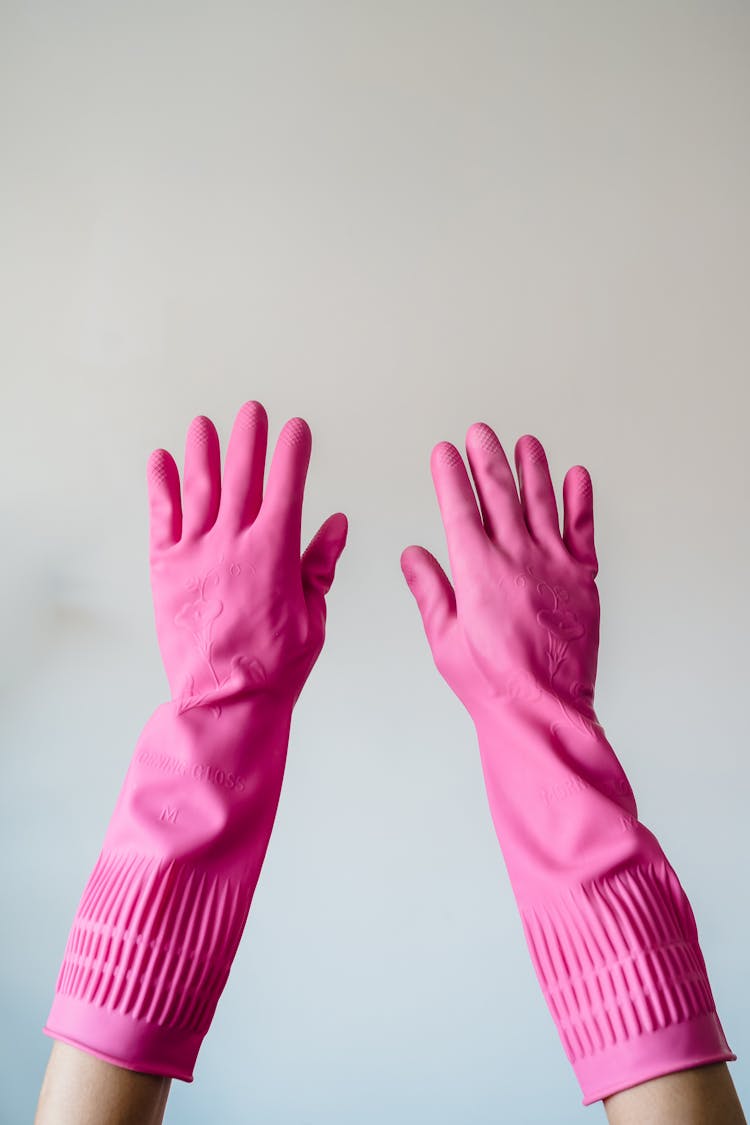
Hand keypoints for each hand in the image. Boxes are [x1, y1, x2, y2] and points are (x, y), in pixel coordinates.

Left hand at [147, 401, 347, 710]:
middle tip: (251, 411)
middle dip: (248, 439)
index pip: (287, 487)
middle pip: (241, 476)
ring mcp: (196, 552)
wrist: (225, 700)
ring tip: (205, 424)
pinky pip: (162, 518)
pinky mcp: (166, 569)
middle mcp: (233, 542)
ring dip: (203, 452)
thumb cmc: (274, 666)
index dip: (292, 453)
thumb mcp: (314, 616)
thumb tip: (336, 524)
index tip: (296, 429)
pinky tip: (161, 462)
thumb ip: (321, 565)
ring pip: (199, 488)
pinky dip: (161, 488)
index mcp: (275, 552)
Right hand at [401, 425, 599, 726]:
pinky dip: (580, 501)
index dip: (449, 475)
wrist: (544, 712)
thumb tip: (413, 555)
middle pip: (500, 493)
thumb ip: (430, 590)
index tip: (443, 452)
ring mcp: (554, 566)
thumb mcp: (444, 638)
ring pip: (542, 502)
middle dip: (487, 458)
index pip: (458, 508)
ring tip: (525, 443)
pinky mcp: (583, 580)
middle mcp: (516, 558)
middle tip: (479, 432)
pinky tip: (576, 476)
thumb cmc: (492, 684)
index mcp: (477, 570)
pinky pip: (583, 530)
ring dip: (532, 468)